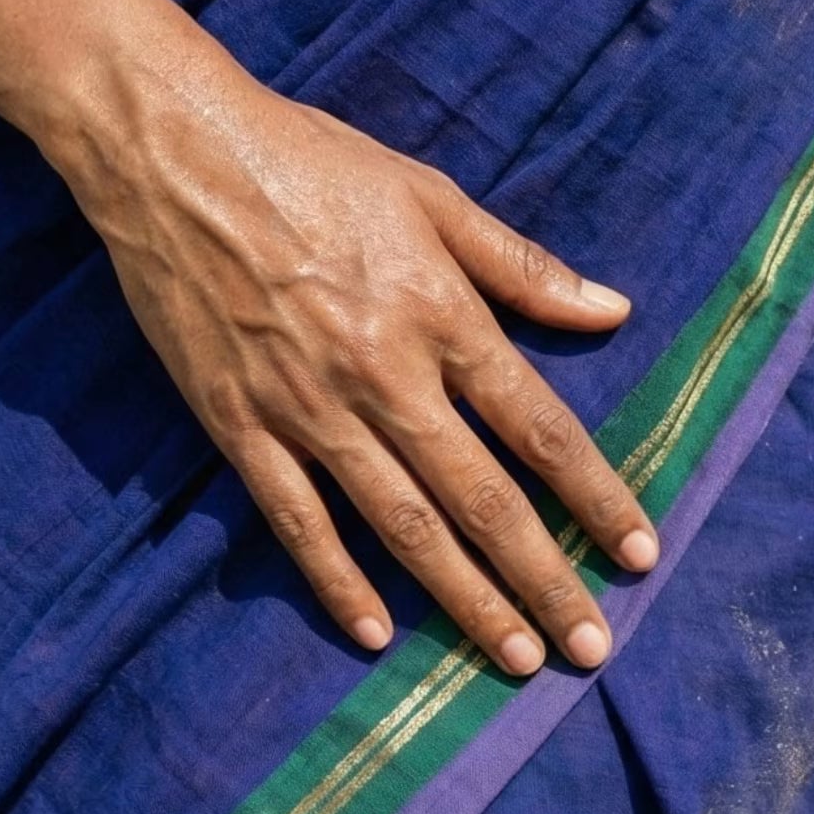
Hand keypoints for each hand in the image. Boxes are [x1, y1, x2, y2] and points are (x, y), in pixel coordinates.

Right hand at [57, 20, 657, 675]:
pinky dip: (336, 582)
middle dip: (543, 578)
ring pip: (402, 526)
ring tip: (514, 658)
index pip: (540, 426)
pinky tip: (375, 633)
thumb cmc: (310, 161)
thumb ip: (522, 266)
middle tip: (590, 647)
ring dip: (464, 599)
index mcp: (440, 314)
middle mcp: (385, 375)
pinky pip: (297, 521)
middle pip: (482, 498)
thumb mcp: (430, 195)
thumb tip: (614, 310)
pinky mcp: (241, 426)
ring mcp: (309, 409)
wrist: (174, 155)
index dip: (596, 495)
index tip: (639, 553)